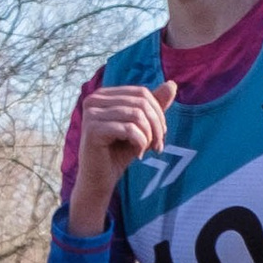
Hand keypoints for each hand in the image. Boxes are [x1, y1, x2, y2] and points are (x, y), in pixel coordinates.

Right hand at [67, 76, 175, 236]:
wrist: (100, 178)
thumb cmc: (119, 152)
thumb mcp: (142, 126)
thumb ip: (154, 105)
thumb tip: (172, 84)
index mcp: (104, 95)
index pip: (141, 92)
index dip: (158, 112)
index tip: (161, 134)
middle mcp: (94, 99)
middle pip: (141, 103)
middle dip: (156, 126)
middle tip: (158, 146)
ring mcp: (91, 113)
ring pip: (137, 115)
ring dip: (149, 136)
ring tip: (148, 150)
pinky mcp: (92, 129)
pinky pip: (129, 129)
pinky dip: (140, 143)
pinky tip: (137, 154)